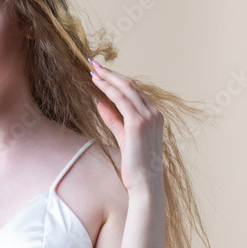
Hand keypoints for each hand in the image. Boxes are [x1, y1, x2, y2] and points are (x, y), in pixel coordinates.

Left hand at [89, 58, 164, 194]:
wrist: (144, 184)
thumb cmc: (135, 166)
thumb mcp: (123, 138)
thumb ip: (114, 120)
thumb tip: (100, 103)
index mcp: (154, 116)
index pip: (134, 92)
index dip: (117, 80)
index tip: (102, 72)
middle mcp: (153, 113)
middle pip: (130, 85)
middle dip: (111, 73)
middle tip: (94, 63)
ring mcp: (148, 117)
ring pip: (126, 89)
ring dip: (108, 78)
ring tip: (93, 69)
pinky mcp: (138, 123)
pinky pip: (121, 100)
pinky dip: (109, 89)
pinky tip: (97, 84)